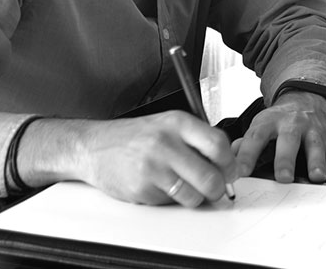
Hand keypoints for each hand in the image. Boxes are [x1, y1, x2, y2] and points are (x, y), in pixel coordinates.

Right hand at [18, 112, 238, 206]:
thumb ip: (196, 139)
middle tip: (216, 189)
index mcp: (177, 122)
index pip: (218, 144)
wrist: (95, 146)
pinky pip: (170, 202)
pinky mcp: (142, 188)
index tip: (231, 171)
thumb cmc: (135, 136)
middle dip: (218, 188)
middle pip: (210, 176)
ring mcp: (153, 166)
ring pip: (193, 195)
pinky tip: (160, 186)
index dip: (230, 163)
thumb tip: (226, 162)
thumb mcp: (168, 125)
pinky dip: (171, 200)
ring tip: (185, 187)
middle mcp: (166, 142)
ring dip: (195, 198)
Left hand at [232, 90, 325, 183]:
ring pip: (316, 145)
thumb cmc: (279, 120)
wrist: (304, 99)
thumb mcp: (259, 124)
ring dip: (317, 161)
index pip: (256, 137)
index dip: (247, 154)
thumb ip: (243, 143)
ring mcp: (313, 131)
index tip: (240, 172)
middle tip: (283, 177)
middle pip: (289, 140)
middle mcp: (292, 124)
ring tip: (317, 177)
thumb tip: (228, 159)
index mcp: (270, 122)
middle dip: (286, 159)